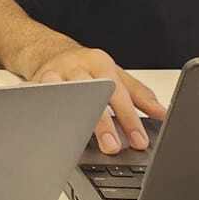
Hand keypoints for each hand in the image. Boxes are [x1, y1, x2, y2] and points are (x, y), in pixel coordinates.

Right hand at [26, 44, 166, 154]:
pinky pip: (41, 98)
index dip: (130, 119)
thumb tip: (163, 114)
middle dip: (102, 122)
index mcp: (100, 64)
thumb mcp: (116, 76)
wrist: (50, 52)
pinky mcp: (35, 83)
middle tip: (112, 147)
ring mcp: (54, 74)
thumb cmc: (87, 68)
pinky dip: (45, 112)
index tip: (138, 142)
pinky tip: (51, 129)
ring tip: (78, 138)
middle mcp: (77, 67)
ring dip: (71, 116)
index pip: (118, 93)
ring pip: (63, 93)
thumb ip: (139, 95)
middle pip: (91, 93)